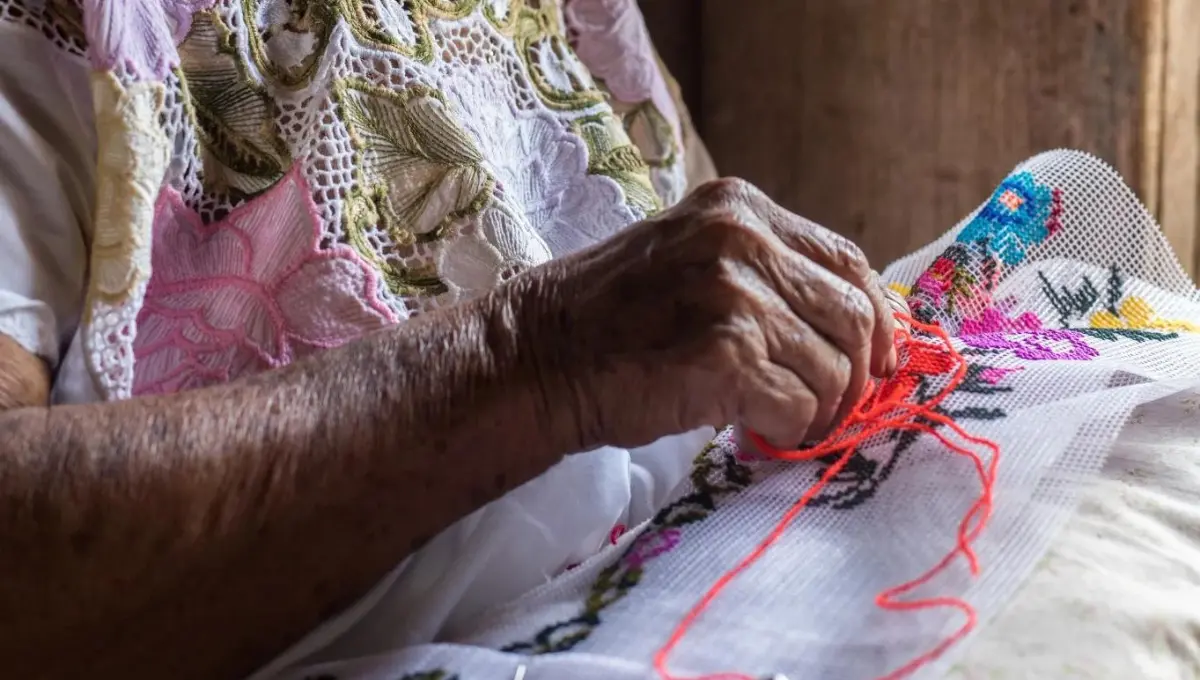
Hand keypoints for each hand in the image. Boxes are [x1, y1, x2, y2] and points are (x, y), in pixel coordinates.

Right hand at [520, 178, 898, 451]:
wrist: (535, 358)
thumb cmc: (610, 320)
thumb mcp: (690, 261)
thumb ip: (764, 273)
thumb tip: (854, 323)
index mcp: (738, 207)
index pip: (848, 259)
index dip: (877, 319)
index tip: (875, 362)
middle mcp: (741, 239)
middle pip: (854, 315)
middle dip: (854, 376)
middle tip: (828, 409)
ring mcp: (733, 295)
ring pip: (832, 369)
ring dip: (815, 409)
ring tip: (776, 420)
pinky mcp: (724, 355)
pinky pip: (798, 407)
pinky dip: (787, 432)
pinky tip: (753, 431)